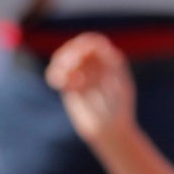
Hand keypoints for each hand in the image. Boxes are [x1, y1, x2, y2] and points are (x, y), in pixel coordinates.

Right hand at [46, 33, 137, 148]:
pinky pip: (58, 74)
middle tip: (66, 67)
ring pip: (64, 59)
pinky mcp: (70, 86)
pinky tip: (56, 83)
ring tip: (59, 78)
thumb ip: (111, 67)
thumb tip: (106, 48)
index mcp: (109, 60)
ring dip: (59, 64)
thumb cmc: (119, 109)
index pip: (93, 43)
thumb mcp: (119, 86)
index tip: (77, 55)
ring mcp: (81, 74)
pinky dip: (54, 74)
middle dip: (68, 54)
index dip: (83, 45)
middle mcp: (94, 63)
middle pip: (76, 48)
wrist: (110, 130)